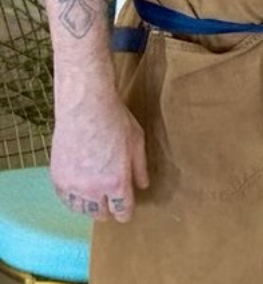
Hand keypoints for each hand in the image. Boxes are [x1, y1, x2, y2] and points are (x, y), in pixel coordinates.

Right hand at [49, 84, 147, 221]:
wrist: (85, 108)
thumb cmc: (115, 120)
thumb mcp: (137, 141)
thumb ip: (140, 167)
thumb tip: (143, 185)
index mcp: (117, 182)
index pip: (122, 211)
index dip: (126, 212)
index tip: (126, 211)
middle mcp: (94, 190)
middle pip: (101, 214)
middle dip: (109, 211)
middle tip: (112, 204)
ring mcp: (74, 186)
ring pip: (82, 210)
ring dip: (91, 207)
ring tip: (96, 199)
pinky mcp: (58, 179)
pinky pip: (66, 200)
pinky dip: (74, 200)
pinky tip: (80, 192)